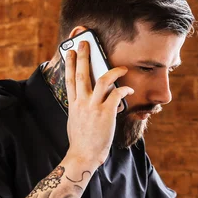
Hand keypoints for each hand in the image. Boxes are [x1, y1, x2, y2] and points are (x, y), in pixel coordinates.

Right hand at [64, 41, 133, 168]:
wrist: (83, 155)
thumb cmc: (81, 141)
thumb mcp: (75, 121)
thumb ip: (80, 108)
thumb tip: (85, 101)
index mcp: (73, 104)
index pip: (69, 78)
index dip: (69, 63)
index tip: (69, 51)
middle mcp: (82, 102)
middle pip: (82, 73)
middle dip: (83, 56)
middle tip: (85, 42)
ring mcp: (94, 107)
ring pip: (102, 80)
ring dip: (112, 70)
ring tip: (121, 66)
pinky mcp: (106, 113)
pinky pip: (116, 94)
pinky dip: (124, 89)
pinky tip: (128, 88)